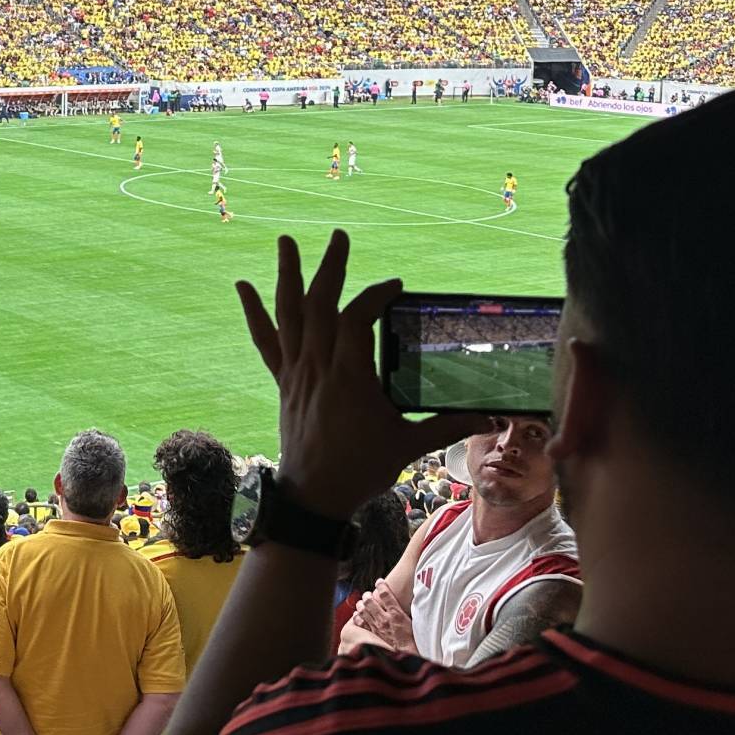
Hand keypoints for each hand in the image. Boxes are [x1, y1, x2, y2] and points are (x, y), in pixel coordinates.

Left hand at [235, 231, 486, 518]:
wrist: (314, 497)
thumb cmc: (362, 470)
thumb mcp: (408, 446)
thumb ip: (447, 425)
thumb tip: (490, 418)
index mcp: (349, 378)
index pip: (357, 320)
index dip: (375, 296)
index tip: (395, 286)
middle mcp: (318, 368)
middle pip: (320, 305)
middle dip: (330, 268)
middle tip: (340, 237)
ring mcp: (297, 373)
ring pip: (289, 315)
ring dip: (288, 276)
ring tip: (286, 242)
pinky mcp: (285, 382)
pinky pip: (266, 342)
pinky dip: (255, 313)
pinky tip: (243, 287)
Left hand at [349, 582, 416, 652]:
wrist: (407, 654)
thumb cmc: (412, 639)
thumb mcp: (412, 621)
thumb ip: (405, 610)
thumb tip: (403, 601)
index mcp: (396, 614)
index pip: (385, 595)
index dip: (381, 585)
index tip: (379, 582)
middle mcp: (385, 619)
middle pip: (370, 601)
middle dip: (367, 595)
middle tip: (368, 594)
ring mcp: (377, 626)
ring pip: (363, 610)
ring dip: (361, 604)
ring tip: (362, 602)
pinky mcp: (373, 634)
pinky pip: (360, 623)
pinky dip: (357, 616)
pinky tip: (357, 614)